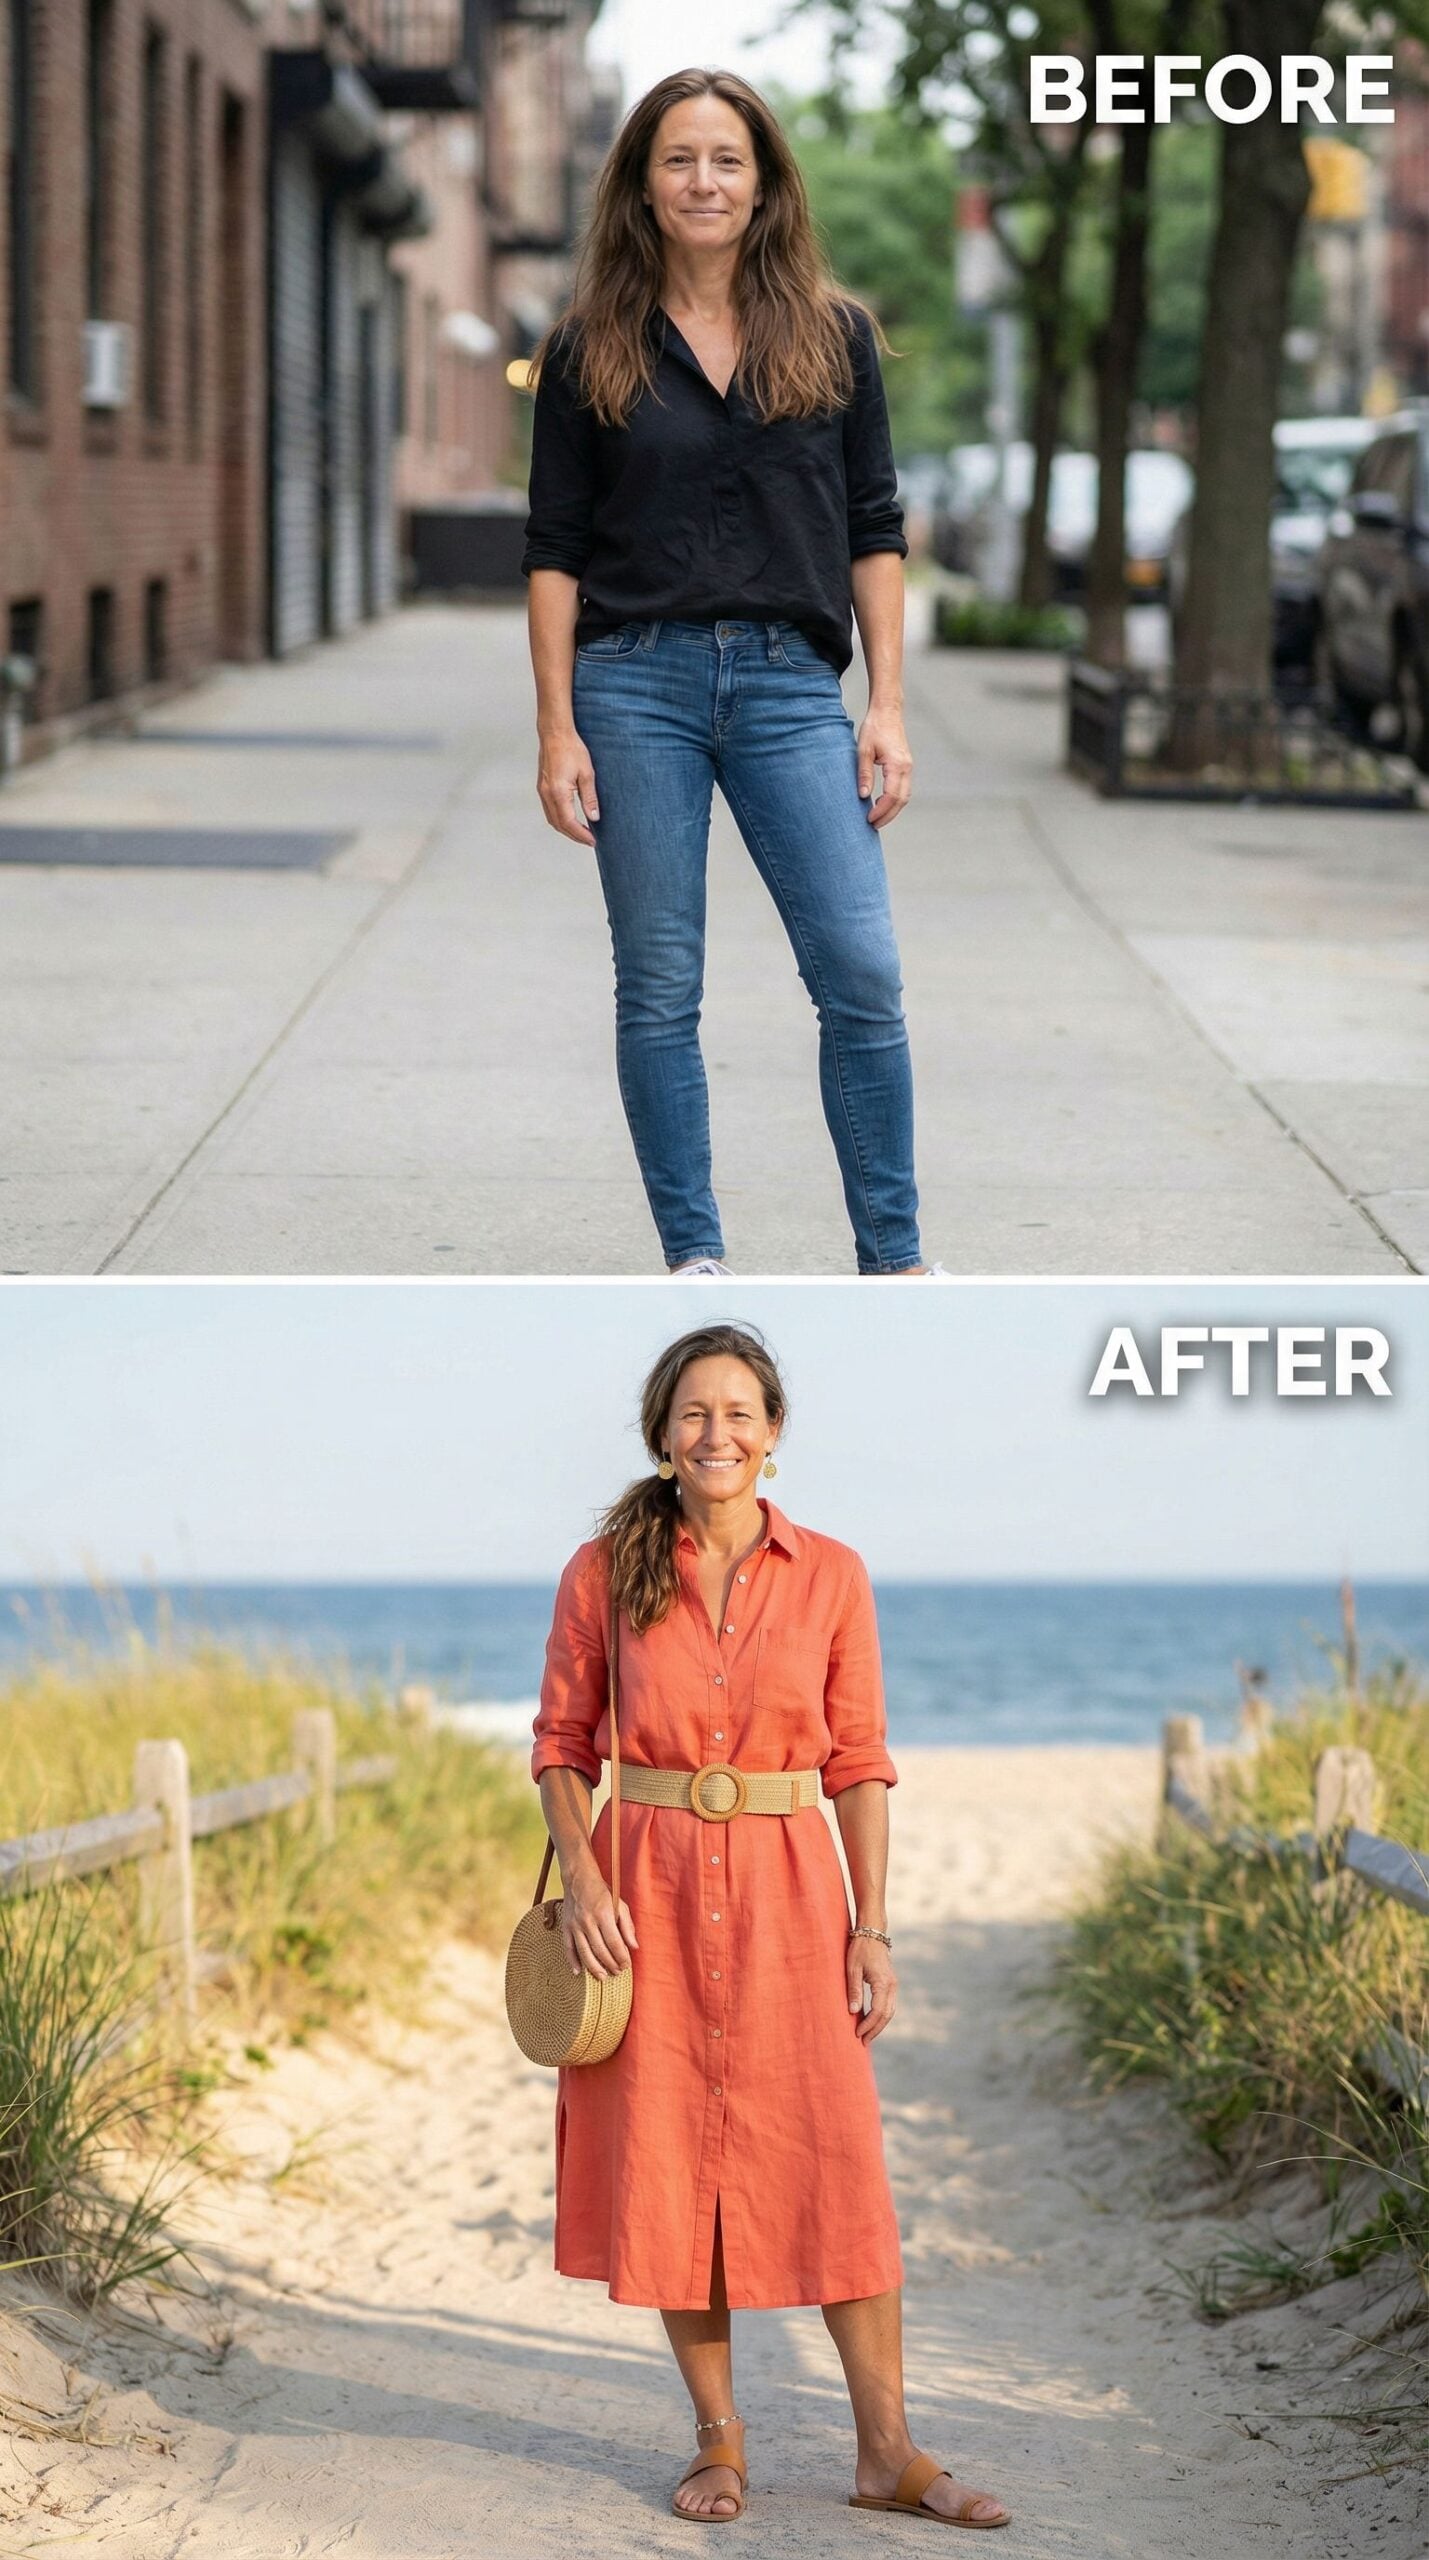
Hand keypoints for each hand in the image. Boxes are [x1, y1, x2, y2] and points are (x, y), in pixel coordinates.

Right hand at [538, 725, 600, 846]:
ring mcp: (542, 792)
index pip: (569, 822)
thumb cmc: (571, 749)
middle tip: (589, 840)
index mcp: (558, 793)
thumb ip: (590, 798)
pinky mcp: (542, 788)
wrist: (555, 734)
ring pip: (552, 819)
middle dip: (574, 836)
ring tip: (581, 833)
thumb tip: (594, 818)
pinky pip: (549, 810)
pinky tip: (570, 819)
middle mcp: (547, 795)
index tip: (592, 841)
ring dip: (566, 829)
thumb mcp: (587, 774)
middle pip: (559, 825)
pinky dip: (560, 819)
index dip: (581, 834)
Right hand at [560, 1865, 637, 1978]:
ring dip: (594, 1968)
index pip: (614, 1942)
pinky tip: (578, 1972)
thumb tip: (634, 1946)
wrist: (578, 1879)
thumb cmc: (602, 1892)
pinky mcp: (566, 1927)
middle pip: (600, 1950)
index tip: (627, 1965)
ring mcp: (575, 1925)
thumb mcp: (620, 1904)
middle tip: (618, 1972)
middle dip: (611, 1964)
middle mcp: (588, 1921)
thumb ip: (627, 1925)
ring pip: (584, 1953)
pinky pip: (568, 1948)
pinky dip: (572, 1962)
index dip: (621, 1956)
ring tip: (603, 1976)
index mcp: (604, 1914)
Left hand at [846, 1932, 896, 2042]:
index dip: (868, 2025)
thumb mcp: (852, 1968)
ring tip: (867, 2035)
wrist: (872, 1932)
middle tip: (862, 2041)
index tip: (857, 2033)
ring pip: (890, 2011)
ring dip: (879, 2024)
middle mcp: (892, 1985)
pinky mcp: (891, 1983)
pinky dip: (881, 2015)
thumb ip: (854, 1990)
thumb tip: (853, 2012)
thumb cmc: (860, 1948)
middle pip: (886, 2015)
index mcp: (883, 1983)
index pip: (878, 2011)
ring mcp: (893, 1984)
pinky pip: (889, 2004)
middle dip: (875, 2029)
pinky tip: (871, 2020)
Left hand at [856, 704, 911, 829]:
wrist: (887, 712)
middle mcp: (906, 768)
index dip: (881, 811)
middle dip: (888, 815)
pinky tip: (882, 803)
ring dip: (892, 810)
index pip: (892, 796)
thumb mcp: (863, 751)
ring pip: (905, 796)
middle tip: (873, 825)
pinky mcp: (906, 766)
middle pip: (901, 800)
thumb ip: (864, 774)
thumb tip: (863, 796)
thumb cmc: (874, 728)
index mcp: (897, 765)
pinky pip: (904, 788)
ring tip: (877, 818)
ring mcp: (908, 767)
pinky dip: (895, 800)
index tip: (869, 819)